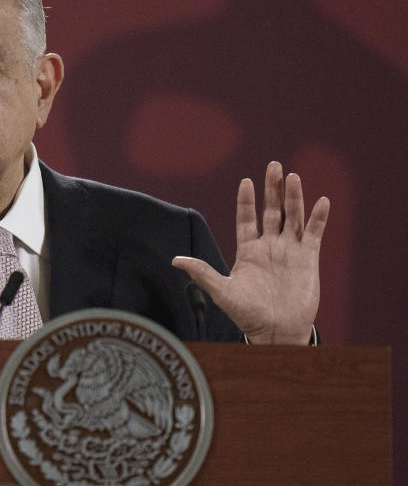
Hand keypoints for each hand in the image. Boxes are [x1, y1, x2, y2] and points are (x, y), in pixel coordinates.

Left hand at [172, 162, 329, 344]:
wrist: (275, 331)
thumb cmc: (247, 313)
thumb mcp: (221, 291)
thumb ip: (202, 272)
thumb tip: (175, 260)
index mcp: (248, 250)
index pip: (246, 218)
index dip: (246, 201)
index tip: (246, 182)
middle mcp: (269, 246)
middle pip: (271, 211)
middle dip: (272, 189)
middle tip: (273, 165)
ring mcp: (289, 250)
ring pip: (292, 217)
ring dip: (294, 197)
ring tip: (293, 176)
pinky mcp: (308, 259)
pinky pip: (314, 233)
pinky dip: (317, 218)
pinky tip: (321, 201)